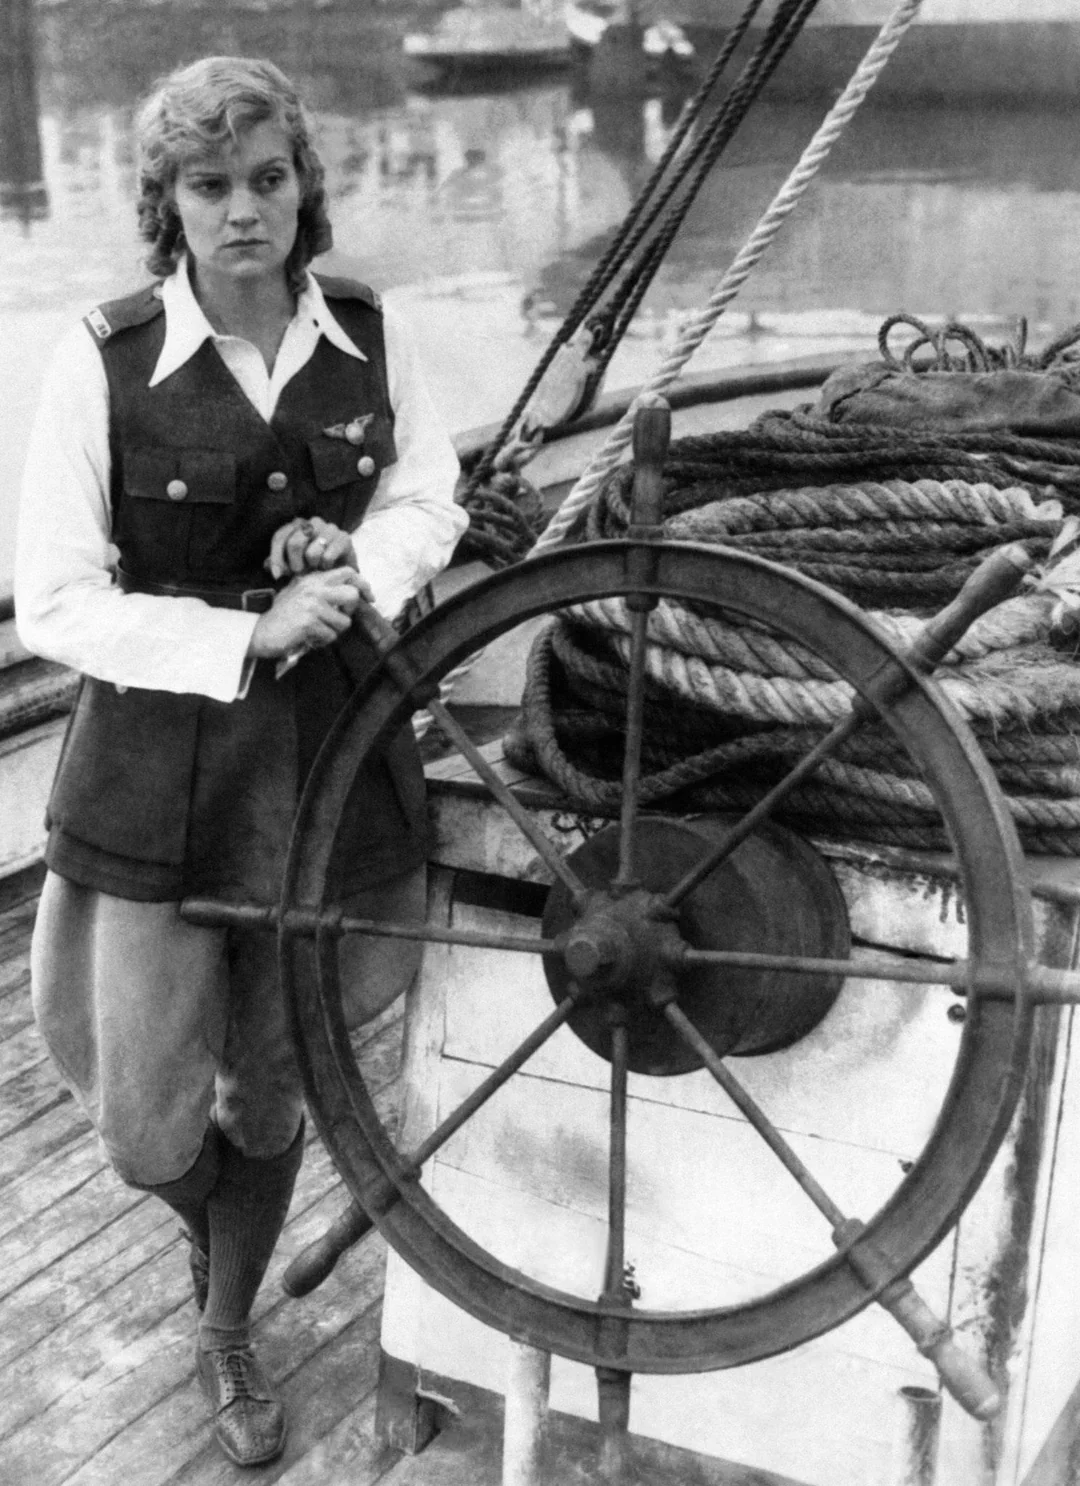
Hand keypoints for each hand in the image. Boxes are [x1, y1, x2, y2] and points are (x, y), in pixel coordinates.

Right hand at [247, 567, 366, 660]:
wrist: (261, 631)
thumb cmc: (284, 615)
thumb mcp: (301, 592)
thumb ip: (323, 589)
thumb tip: (354, 593)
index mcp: (314, 579)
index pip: (348, 572)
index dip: (363, 585)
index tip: (370, 597)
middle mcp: (314, 588)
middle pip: (352, 595)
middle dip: (350, 611)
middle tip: (339, 618)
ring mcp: (312, 605)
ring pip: (344, 622)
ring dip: (334, 631)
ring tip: (318, 630)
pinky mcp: (309, 623)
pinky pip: (331, 636)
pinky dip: (323, 641)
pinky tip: (310, 638)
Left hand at [267, 516, 360, 579]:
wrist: (342, 571)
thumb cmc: (315, 565)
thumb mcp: (293, 564)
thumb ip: (280, 563)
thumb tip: (269, 567)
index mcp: (297, 525)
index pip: (280, 537)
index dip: (276, 557)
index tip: (277, 576)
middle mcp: (313, 522)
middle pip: (294, 543)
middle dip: (295, 565)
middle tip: (300, 573)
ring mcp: (330, 528)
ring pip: (311, 553)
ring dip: (312, 567)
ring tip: (317, 569)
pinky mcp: (344, 538)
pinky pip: (328, 557)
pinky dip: (326, 567)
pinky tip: (329, 567)